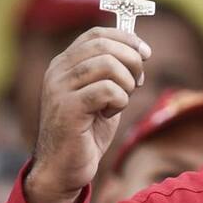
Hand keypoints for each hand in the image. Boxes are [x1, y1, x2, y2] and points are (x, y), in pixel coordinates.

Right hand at [24, 27, 150, 202]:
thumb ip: (114, 73)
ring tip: (120, 102)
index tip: (145, 53)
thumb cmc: (86, 133)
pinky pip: (107, 90)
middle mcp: (57, 71)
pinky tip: (110, 113)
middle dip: (132, 61)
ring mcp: (59, 88)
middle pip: (104, 45)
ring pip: (108, 65)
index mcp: (64, 64)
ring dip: (126, 84)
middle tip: (138, 83)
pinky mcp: (67, 108)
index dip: (126, 38)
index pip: (96, 34)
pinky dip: (120, 101)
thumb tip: (139, 50)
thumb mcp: (103, 96)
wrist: (64, 168)